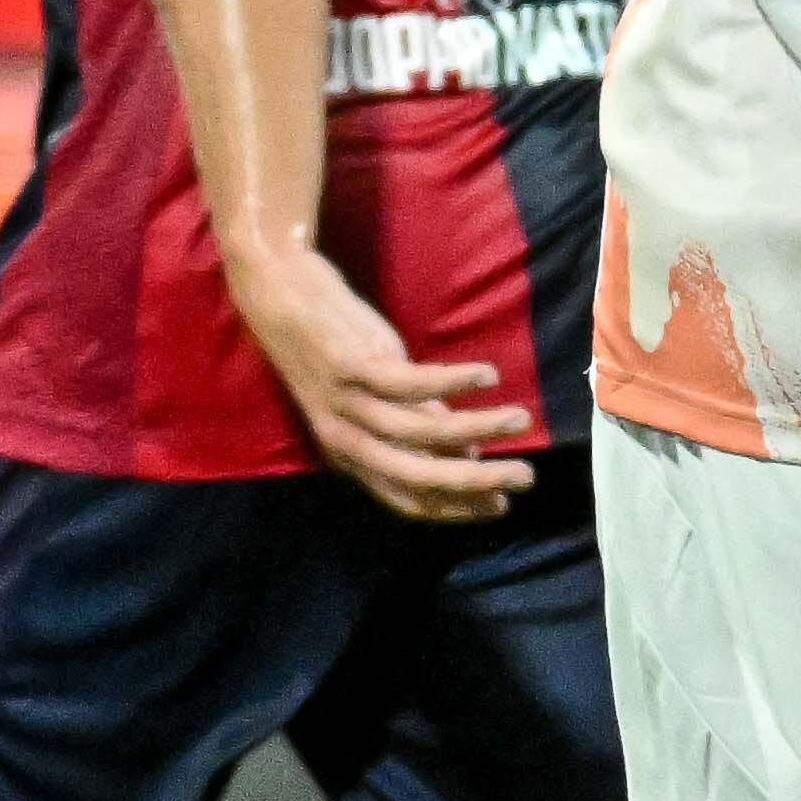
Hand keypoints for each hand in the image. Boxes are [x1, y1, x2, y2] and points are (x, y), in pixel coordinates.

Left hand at [228, 239, 539, 521]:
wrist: (276, 293)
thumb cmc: (331, 345)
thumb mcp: (371, 395)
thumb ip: (416, 423)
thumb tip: (468, 453)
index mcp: (347, 454)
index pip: (406, 499)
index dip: (456, 508)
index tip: (499, 506)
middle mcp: (344, 438)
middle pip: (418, 477)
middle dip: (476, 483)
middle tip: (524, 477)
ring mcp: (346, 403)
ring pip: (422, 432)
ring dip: (479, 427)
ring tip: (520, 419)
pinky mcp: (351, 366)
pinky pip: (412, 384)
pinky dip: (454, 381)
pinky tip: (487, 375)